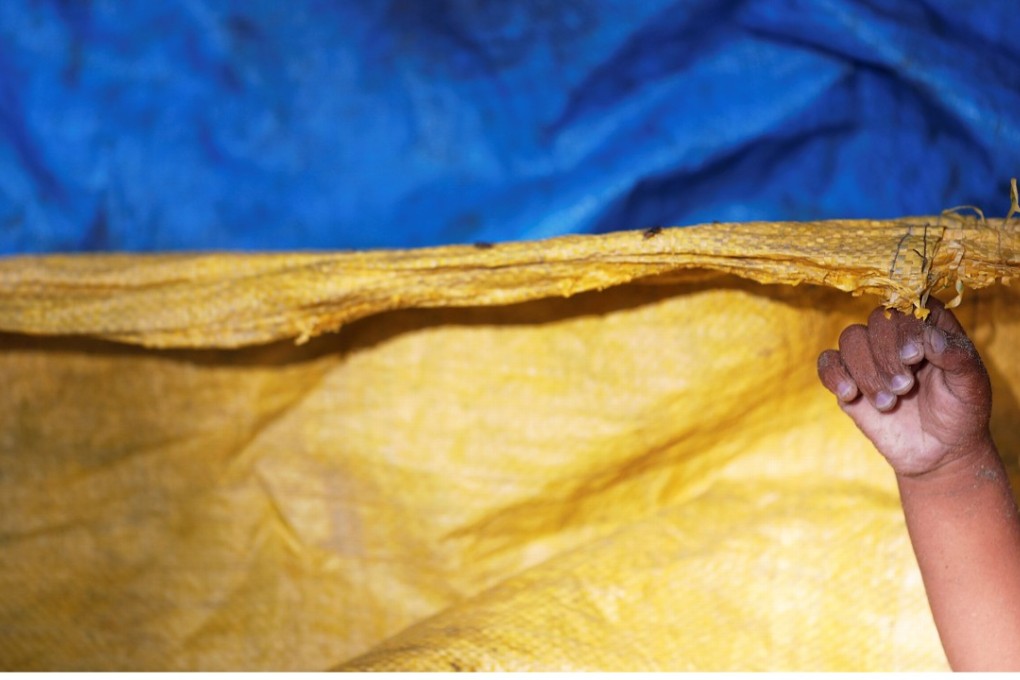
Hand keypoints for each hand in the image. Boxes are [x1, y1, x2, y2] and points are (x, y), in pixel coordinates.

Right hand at [817, 299, 992, 476]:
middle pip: (877, 320)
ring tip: (887, 403)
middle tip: (904, 387)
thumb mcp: (972, 386)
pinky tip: (850, 394)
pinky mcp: (849, 379)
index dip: (906, 326)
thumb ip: (958, 357)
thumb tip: (930, 337)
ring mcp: (870, 357)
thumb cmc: (961, 413)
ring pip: (851, 339)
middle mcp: (897, 336)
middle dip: (886, 355)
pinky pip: (828, 363)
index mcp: (930, 328)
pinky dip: (834, 375)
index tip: (913, 357)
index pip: (911, 305)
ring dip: (866, 372)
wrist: (939, 452)